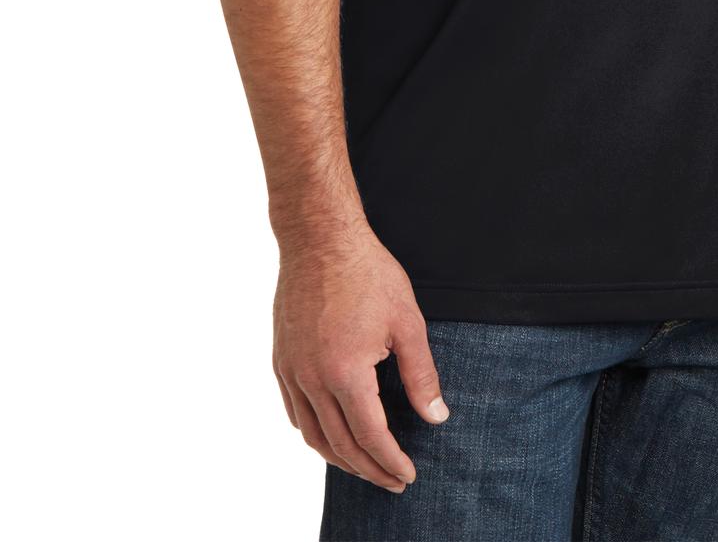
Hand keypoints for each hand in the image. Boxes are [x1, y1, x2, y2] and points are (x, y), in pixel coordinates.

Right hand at [271, 217, 450, 491]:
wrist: (320, 238)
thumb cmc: (368, 273)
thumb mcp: (407, 322)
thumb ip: (421, 375)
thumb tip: (436, 417)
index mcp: (346, 373)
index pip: (371, 437)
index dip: (391, 462)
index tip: (408, 476)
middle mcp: (312, 380)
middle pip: (341, 445)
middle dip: (369, 469)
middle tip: (392, 481)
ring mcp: (291, 371)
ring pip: (312, 435)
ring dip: (339, 458)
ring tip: (364, 466)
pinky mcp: (281, 360)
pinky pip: (295, 412)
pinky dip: (314, 433)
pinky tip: (330, 434)